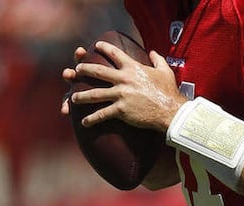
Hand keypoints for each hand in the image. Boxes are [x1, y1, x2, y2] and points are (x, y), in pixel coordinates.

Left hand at [65, 41, 185, 131]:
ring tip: (73, 98)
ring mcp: (120, 95)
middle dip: (84, 69)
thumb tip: (153, 52)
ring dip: (81, 96)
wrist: (170, 111)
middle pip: (97, 71)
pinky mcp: (121, 110)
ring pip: (94, 94)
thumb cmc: (169, 92)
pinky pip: (102, 114)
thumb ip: (158, 60)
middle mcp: (123, 79)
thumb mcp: (165, 71)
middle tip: (76, 70)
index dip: (103, 47)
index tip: (96, 45)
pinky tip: (84, 122)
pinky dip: (92, 119)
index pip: (114, 53)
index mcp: (132, 68)